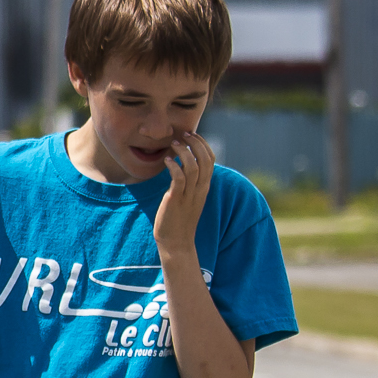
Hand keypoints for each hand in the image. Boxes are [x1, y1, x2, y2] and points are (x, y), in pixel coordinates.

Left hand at [151, 133, 214, 253]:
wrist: (176, 242)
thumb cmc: (178, 218)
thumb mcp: (187, 197)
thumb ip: (188, 182)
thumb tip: (182, 165)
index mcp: (204, 187)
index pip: (211, 160)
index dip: (203, 144)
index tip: (192, 135)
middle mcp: (200, 189)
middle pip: (205, 160)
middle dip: (196, 143)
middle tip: (184, 134)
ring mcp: (190, 195)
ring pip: (194, 167)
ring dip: (184, 152)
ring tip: (173, 144)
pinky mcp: (177, 199)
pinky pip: (179, 178)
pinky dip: (174, 166)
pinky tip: (166, 160)